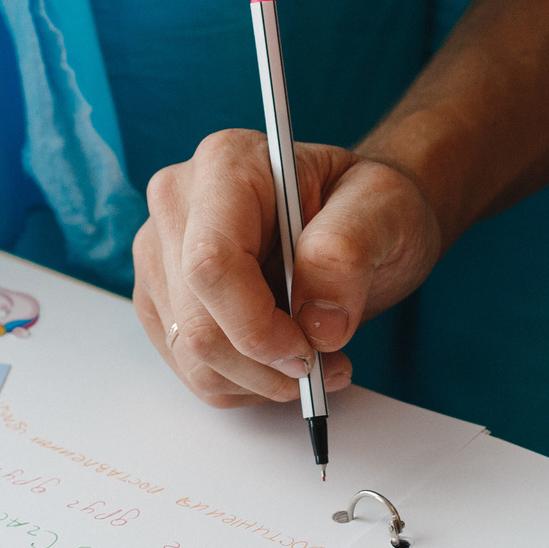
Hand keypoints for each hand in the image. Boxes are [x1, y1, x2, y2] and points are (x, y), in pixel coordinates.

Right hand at [132, 132, 443, 407]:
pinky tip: (281, 360)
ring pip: (189, 355)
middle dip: (265, 363)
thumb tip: (318, 322)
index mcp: (226, 165)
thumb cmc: (368, 205)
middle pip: (196, 321)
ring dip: (257, 379)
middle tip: (323, 364)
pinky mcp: (162, 297)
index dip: (256, 326)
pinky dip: (242, 382)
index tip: (307, 351)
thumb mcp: (386, 208)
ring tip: (313, 360)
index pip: (211, 263)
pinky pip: (190, 367)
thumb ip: (349, 251)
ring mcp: (162, 254)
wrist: (356, 223)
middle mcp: (179, 204)